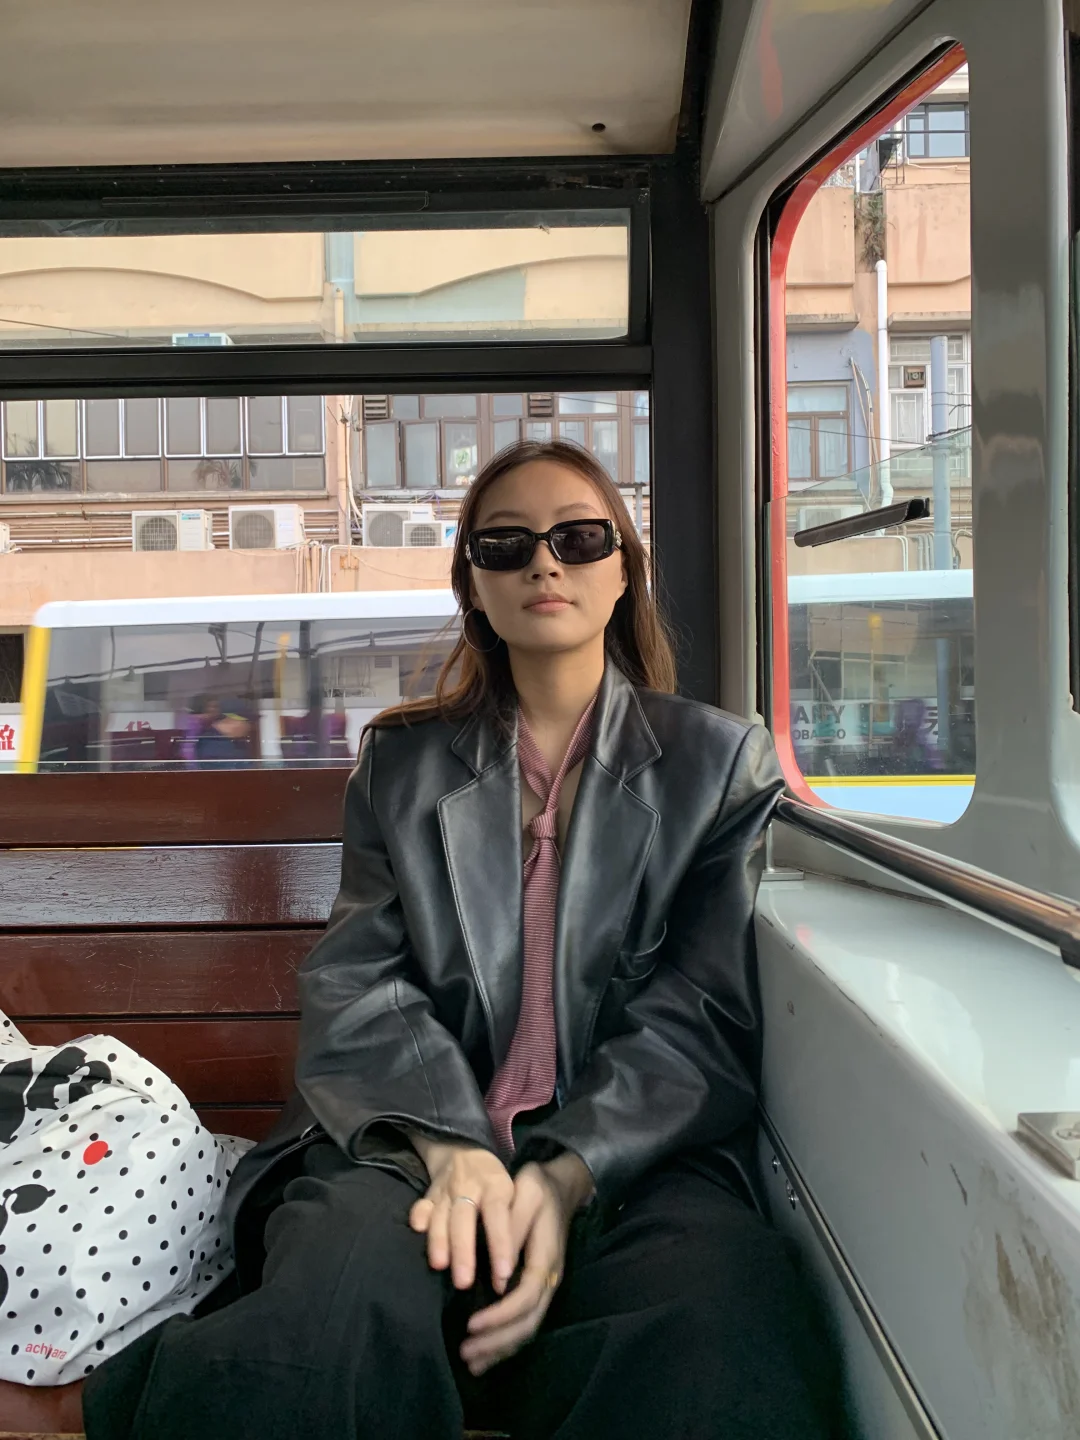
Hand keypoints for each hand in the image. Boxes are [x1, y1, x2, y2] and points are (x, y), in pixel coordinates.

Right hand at [408, 1135, 514, 1291]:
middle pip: (464, 1219)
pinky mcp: (429, 1193)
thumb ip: (512, 1224)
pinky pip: (421, 1205)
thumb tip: (509, 1271)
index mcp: (495, 1186)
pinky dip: (418, 1218)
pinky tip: (417, 1232)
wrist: (465, 1149)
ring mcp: (446, 1189)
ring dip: (439, 1240)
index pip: (498, 1214)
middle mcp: (469, 1186)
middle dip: (463, 1250)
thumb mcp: (512, 1193)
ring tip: (439, 1266)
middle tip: (464, 1282)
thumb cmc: (495, 1183)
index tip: (503, 1273)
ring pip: (440, 1215)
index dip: (500, 1243)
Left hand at [459, 1151, 593, 1376]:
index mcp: (546, 1257)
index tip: (472, 1324)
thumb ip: (512, 1227)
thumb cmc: (539, 1188)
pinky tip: (485, 1353)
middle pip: (529, 1322)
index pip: (526, 1296)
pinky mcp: (538, 1288)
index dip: (501, 1315)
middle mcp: (550, 1278)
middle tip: (465, 1352)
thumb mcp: (526, 1192)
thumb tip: (499, 1271)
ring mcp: (547, 1286)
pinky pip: (526, 1323)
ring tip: (471, 1361)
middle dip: (497, 1341)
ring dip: (501, 1348)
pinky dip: (506, 1342)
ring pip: (528, 1328)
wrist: (561, 1187)